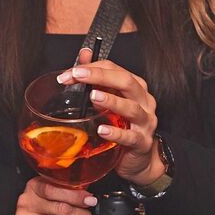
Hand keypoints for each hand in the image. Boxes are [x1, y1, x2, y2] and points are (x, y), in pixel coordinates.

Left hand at [57, 55, 159, 182]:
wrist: (139, 159)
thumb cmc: (124, 126)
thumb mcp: (111, 100)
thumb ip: (98, 78)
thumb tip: (84, 55)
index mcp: (136, 87)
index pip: (115, 69)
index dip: (92, 67)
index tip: (69, 73)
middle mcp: (144, 101)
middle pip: (126, 82)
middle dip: (100, 76)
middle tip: (77, 75)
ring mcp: (145, 122)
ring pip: (131, 108)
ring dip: (111, 100)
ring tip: (93, 96)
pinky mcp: (142, 143)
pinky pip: (130, 137)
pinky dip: (116, 132)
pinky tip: (102, 129)